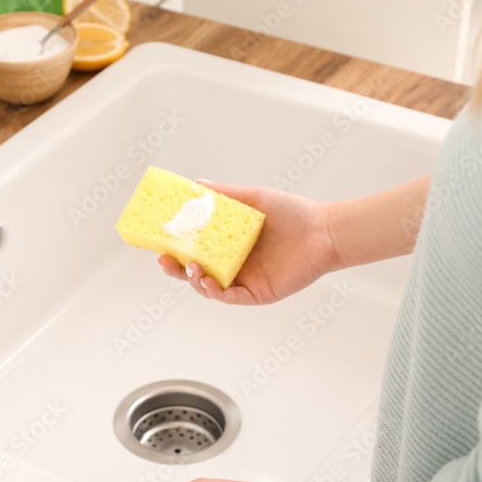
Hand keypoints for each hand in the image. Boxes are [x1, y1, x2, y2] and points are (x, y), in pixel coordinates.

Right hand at [159, 182, 340, 304]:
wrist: (324, 231)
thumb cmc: (292, 213)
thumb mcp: (253, 199)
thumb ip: (225, 194)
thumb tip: (197, 184)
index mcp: (228, 244)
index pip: (194, 248)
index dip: (175, 248)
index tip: (158, 242)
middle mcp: (233, 264)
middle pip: (195, 271)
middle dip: (176, 268)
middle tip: (163, 260)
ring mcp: (244, 280)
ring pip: (208, 287)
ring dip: (193, 279)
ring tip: (189, 268)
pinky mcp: (257, 294)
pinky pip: (230, 297)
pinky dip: (215, 292)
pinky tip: (207, 282)